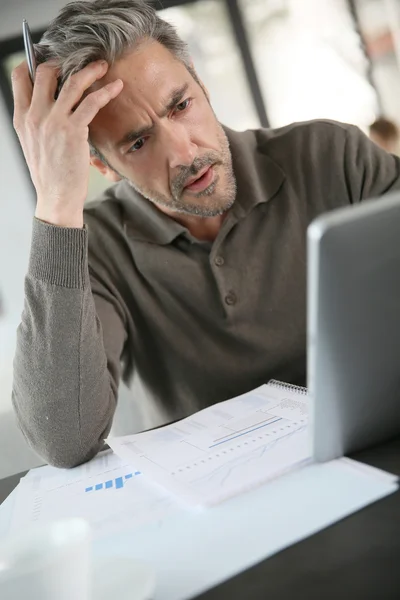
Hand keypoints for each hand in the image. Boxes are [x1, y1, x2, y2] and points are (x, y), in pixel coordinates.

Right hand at [11, 60, 122, 227]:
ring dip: (90, 70)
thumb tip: (49, 105)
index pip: (20, 77)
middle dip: (64, 62)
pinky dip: (106, 92)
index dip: (35, 63)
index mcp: (21, 118)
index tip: (52, 61)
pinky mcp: (73, 130)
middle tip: (80, 61)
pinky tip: (116, 88)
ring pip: (71, 82)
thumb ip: (37, 121)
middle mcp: (34, 116)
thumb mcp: (33, 144)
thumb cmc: (50, 174)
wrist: (57, 197)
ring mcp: (53, 121)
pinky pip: (91, 102)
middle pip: (46, 73)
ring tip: (102, 66)